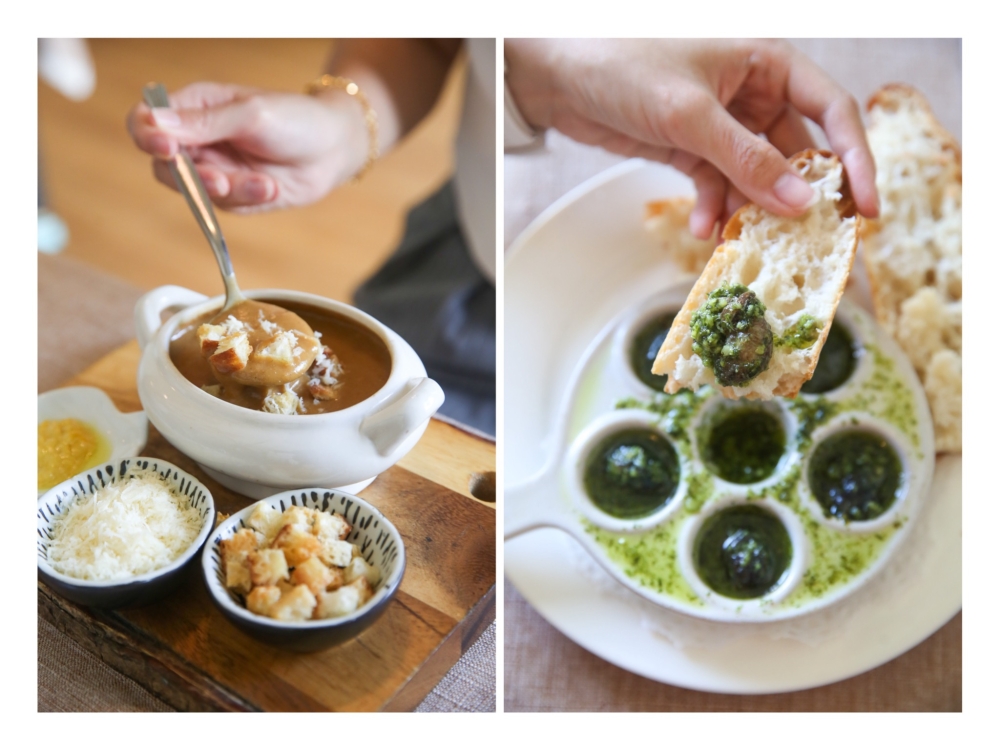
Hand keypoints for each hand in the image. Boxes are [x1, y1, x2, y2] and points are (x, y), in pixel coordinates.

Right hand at [126, 82, 369, 212]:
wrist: (334, 149)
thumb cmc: (296, 119)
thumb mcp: (251, 114)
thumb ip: (204, 122)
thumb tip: (155, 122)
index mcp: (194, 107)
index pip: (145, 120)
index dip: (146, 134)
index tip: (164, 146)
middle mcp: (198, 140)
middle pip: (162, 165)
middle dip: (189, 176)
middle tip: (219, 180)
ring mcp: (214, 169)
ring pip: (194, 191)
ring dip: (227, 190)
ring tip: (262, 183)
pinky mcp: (234, 195)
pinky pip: (225, 206)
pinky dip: (248, 197)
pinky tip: (272, 186)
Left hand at [505, 39, 878, 237]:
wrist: (556, 73)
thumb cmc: (623, 64)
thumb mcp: (691, 113)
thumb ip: (746, 159)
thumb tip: (800, 201)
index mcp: (768, 62)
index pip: (831, 110)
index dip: (853, 159)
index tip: (862, 208)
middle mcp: (752, 91)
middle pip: (795, 151)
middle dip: (796, 196)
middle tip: (805, 239)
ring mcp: (721, 122)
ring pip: (754, 175)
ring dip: (747, 208)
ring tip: (738, 238)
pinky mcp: (690, 146)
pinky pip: (716, 183)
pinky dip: (712, 206)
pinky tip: (703, 227)